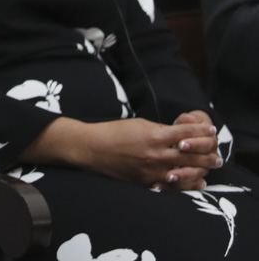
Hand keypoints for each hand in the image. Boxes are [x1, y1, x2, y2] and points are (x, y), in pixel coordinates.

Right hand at [24, 114, 221, 190]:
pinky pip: (175, 186)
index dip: (202, 131)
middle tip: (217, 153)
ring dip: (203, 168)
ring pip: (187, 172)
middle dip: (208, 152)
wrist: (92, 149)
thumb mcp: (139, 124)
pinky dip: (189, 184)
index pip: (186, 133)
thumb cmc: (114, 133)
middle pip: (192, 154)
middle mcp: (156, 155)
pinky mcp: (148, 183)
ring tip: (211, 165)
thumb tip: (183, 131)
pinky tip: (198, 181)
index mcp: (153, 136)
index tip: (212, 131)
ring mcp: (152, 172)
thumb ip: (162, 129)